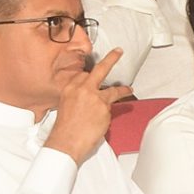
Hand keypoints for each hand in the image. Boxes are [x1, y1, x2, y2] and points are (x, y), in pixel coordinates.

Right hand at [42, 47, 132, 163]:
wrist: (66, 141)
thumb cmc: (64, 128)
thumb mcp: (65, 106)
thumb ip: (77, 97)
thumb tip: (87, 98)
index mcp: (70, 87)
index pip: (84, 75)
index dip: (90, 77)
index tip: (94, 75)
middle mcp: (83, 88)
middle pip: (100, 69)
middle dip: (111, 59)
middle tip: (118, 52)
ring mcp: (95, 97)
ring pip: (113, 90)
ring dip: (123, 90)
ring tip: (129, 89)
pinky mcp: (104, 107)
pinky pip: (111, 109)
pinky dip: (109, 114)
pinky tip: (105, 119)